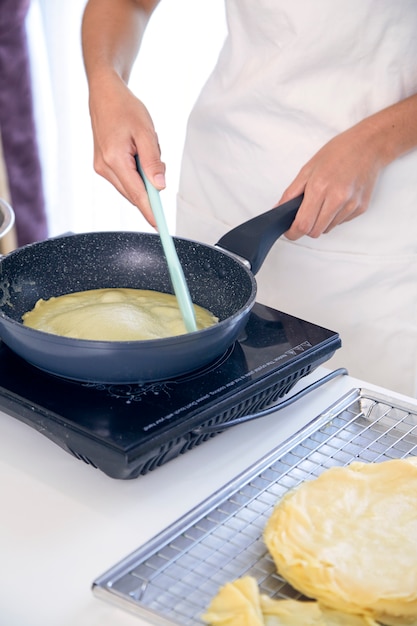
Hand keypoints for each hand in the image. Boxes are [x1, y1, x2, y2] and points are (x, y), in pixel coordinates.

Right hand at [88, 71, 164, 225]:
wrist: (104, 94)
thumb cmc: (125, 108)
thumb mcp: (146, 132)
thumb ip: (153, 161)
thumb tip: (160, 187)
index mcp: (114, 159)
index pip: (137, 194)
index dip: (150, 211)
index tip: (160, 226)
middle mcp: (104, 167)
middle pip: (134, 193)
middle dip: (151, 187)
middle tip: (158, 163)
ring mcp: (101, 168)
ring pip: (130, 187)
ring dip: (144, 176)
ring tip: (143, 147)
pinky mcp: (102, 166)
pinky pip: (125, 179)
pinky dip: (136, 172)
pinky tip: (137, 151)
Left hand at [278, 122, 384, 239]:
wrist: (369, 146)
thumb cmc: (338, 152)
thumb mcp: (308, 168)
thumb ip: (291, 192)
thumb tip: (278, 209)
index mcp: (320, 188)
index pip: (303, 224)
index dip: (293, 232)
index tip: (289, 232)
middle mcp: (337, 199)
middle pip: (315, 232)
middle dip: (306, 227)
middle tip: (305, 215)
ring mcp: (351, 205)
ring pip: (328, 229)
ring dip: (321, 221)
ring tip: (324, 201)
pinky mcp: (361, 208)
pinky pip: (341, 222)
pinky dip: (334, 216)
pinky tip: (337, 199)